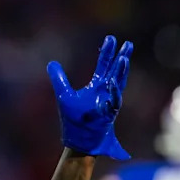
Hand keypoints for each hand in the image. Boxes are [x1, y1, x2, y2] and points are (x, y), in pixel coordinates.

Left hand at [47, 35, 132, 159]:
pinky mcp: (108, 115)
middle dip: (121, 58)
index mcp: (97, 87)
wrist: (77, 140)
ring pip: (118, 84)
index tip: (112, 38)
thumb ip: (59, 79)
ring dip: (121, 72)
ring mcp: (109, 103)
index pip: (104, 66)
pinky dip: (113, 93)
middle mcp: (106, 93)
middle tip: (128, 44)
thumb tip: (51, 63)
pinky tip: (113, 82)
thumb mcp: (64, 95)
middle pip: (116, 72)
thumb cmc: (73, 120)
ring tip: (124, 58)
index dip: (108, 53)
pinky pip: (113, 102)